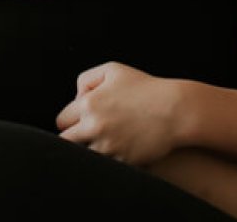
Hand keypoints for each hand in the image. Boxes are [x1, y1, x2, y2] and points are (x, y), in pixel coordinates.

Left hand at [56, 62, 183, 165]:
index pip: (61, 121)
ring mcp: (109, 146)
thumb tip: (77, 99)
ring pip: (84, 156)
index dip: (69, 121)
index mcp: (88, 104)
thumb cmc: (144, 87)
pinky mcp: (123, 162)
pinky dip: (107, 161)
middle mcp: (94, 127)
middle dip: (73, 138)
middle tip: (84, 135)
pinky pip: (104, 166)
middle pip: (67, 142)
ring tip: (102, 142)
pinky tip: (116, 150)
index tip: (77, 121)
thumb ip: (87, 80)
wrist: (175, 110)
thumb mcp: (112, 70)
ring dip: (89, 150)